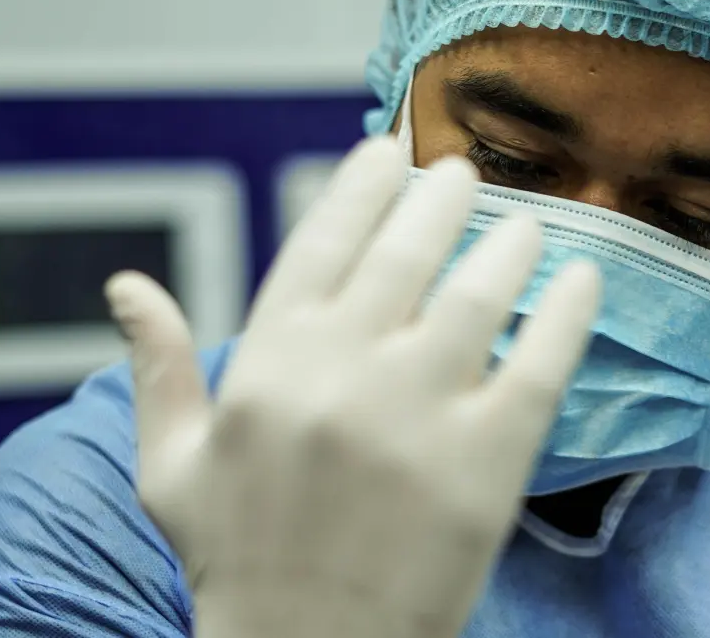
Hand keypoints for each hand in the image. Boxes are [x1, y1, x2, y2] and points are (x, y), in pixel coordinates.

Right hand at [104, 137, 600, 637]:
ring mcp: (418, 416)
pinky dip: (567, 313)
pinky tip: (585, 280)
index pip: (321, 241)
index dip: (360, 185)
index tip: (386, 149)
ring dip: (509, 243)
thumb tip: (124, 287)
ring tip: (527, 223)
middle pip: (408, 252)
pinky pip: (540, 364)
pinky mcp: (486, 464)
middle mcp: (342, 374)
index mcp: (266, 364)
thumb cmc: (241, 559)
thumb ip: (156, 368)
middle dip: (442, 197)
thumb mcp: (172, 465)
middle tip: (466, 173)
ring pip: (479, 294)